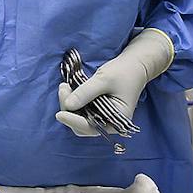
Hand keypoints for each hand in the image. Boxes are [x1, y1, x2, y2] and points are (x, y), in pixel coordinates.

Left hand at [56, 29, 172, 137]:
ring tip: (64, 86)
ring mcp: (103, 118)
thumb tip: (68, 105)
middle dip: (69, 110)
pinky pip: (81, 112)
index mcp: (117, 120)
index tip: (59, 114)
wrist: (134, 65)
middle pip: (81, 126)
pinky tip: (69, 89)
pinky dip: (73, 102)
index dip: (73, 121)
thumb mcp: (104, 79)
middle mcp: (109, 123)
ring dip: (69, 105)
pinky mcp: (97, 111)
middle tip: (63, 88)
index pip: (90, 127)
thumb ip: (86, 93)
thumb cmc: (123, 72)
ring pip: (79, 119)